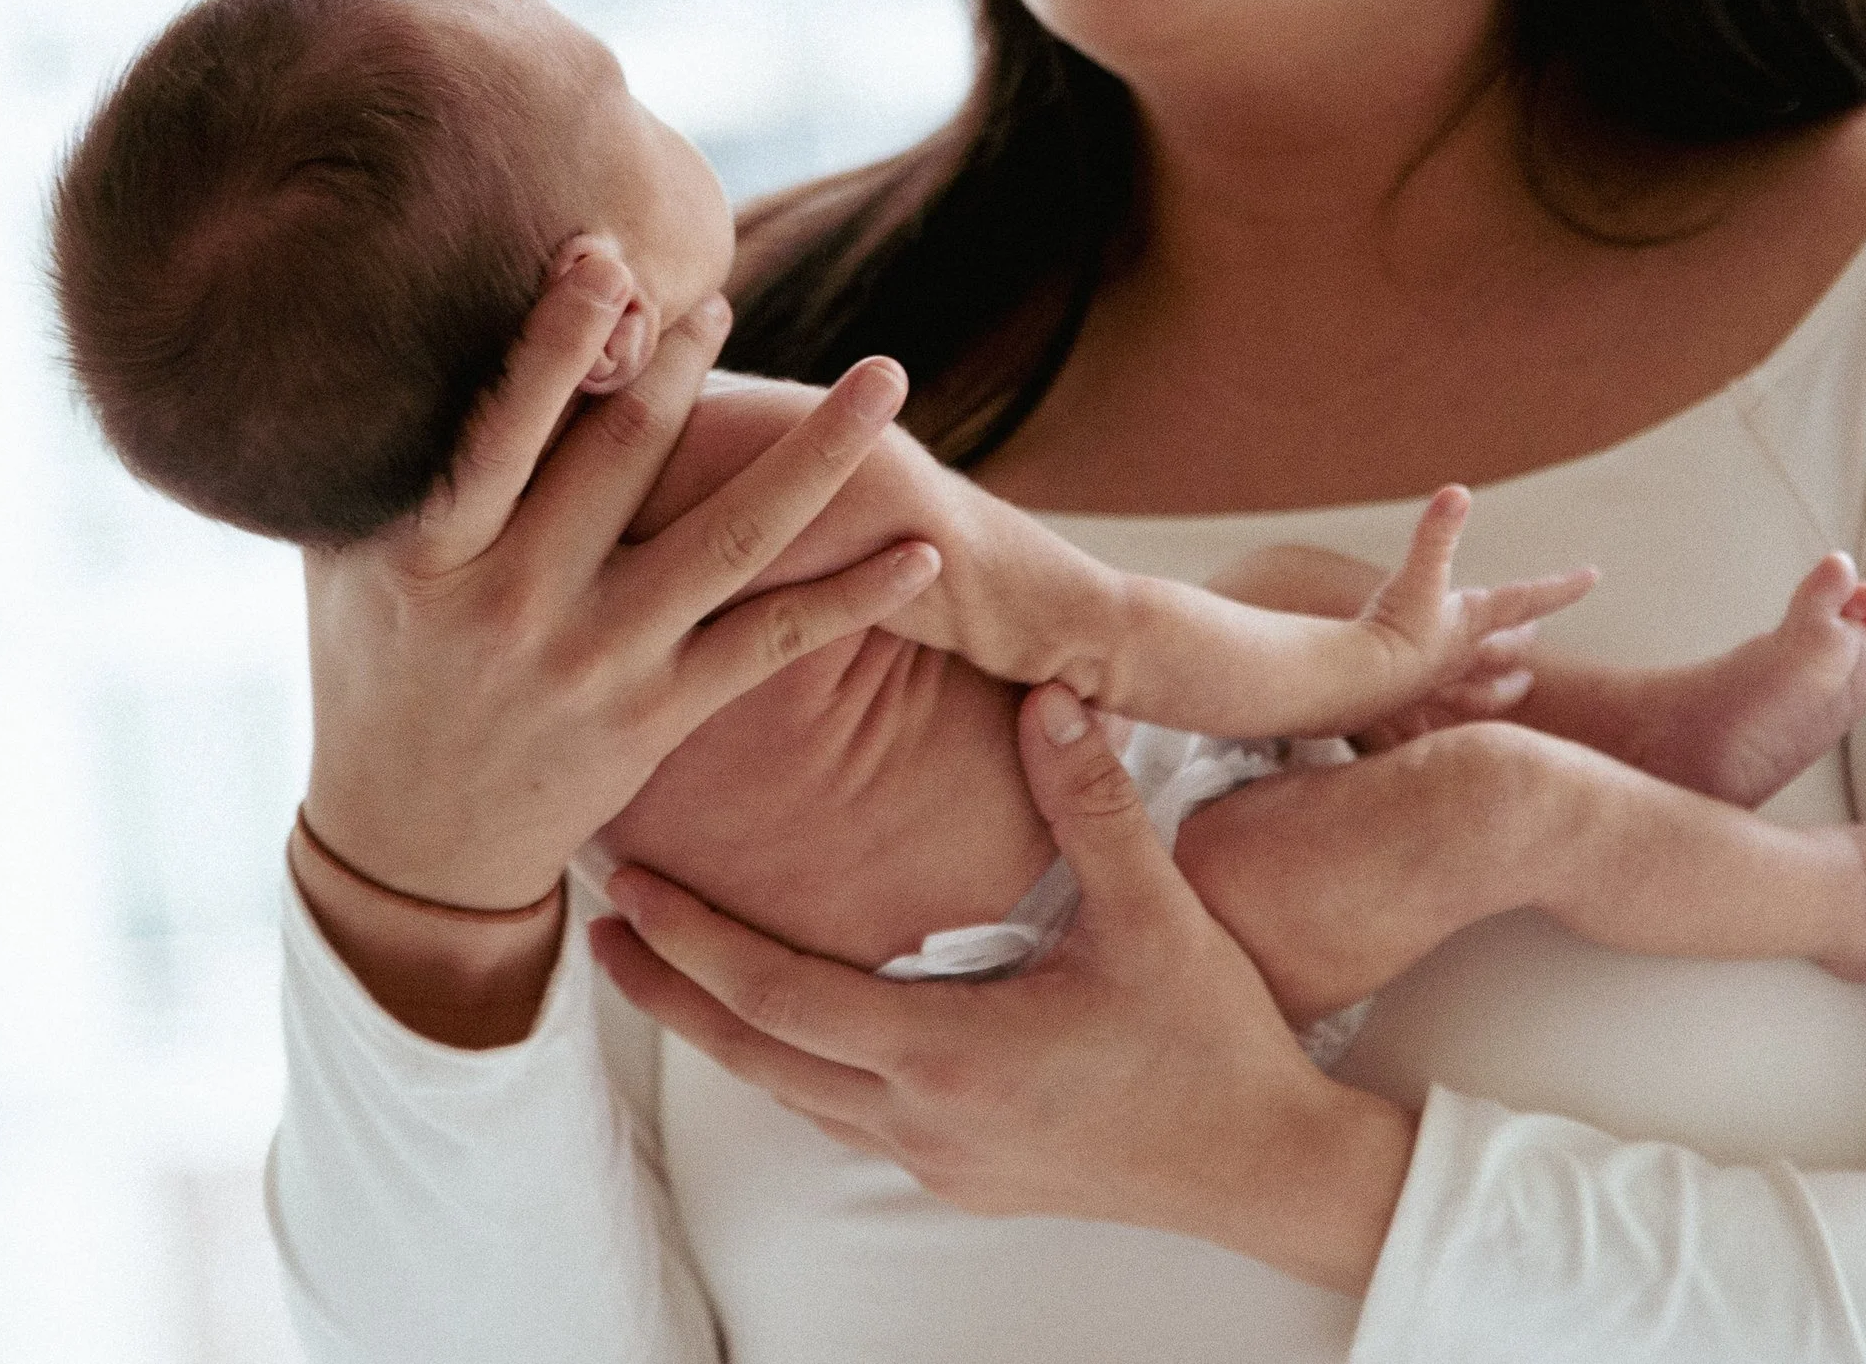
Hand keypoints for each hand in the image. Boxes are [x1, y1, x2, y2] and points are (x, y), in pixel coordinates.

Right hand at [300, 236, 941, 911]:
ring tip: (887, 381)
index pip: (499, 427)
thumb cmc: (377, 667)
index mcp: (430, 552)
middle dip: (683, 363)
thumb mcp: (345, 562)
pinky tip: (922, 547)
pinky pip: (773, 639)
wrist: (414, 846)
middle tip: (725, 292)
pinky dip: (853, 594)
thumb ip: (378, 457)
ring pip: (732, 539)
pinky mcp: (661, 713)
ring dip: (821, 455)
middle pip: (627, 458)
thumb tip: (385, 320)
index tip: (606, 257)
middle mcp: (518, 603)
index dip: (558, 341)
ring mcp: (601, 660)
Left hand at [590, 683, 1420, 1295]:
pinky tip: (781, 1027)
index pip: (780, 996)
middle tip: (601, 930)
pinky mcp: (960, 1171)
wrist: (1264, 1170)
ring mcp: (936, 1156)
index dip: (693, 942)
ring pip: (790, 1095)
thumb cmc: (1212, 1043)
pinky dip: (788, 1065)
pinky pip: (839, 1117)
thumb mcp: (1156, 914)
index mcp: (951, 1053)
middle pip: (755, 1055)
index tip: (628, 890)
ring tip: (665, 972)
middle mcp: (921, 1118)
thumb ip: (1091, 803)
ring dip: (721, 1031)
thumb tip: (1052, 695)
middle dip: (671, 990)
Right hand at [1206, 492, 1598, 750]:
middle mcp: (1461, 657)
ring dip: (1504, 690)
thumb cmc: (1393, 629)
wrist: (1357, 684)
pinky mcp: (1409, 709)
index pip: (1527, 600)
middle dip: (1522, 641)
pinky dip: (1442, 726)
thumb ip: (1437, 534)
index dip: (1562, 588)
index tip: (1593, 577)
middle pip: (1505, 650)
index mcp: (1471, 623)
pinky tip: (1444, 729)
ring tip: (1520, 688)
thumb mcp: (1417, 575)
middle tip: (1537, 633)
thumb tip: (1457, 491)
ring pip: (1483, 693)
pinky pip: (1434, 721)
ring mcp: (1437, 687)